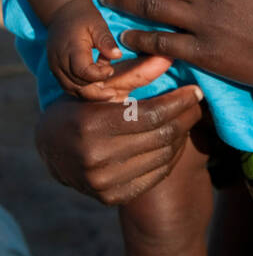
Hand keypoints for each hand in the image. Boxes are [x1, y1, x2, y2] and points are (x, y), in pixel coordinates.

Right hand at [35, 59, 203, 204]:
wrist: (52, 149)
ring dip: (181, 136)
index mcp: (91, 125)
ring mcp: (103, 183)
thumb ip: (135, 73)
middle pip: (161, 136)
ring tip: (186, 119)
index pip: (152, 114)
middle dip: (186, 117)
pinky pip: (156, 176)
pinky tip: (174, 140)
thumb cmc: (81, 109)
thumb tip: (169, 57)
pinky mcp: (112, 198)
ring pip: (163, 157)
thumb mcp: (103, 87)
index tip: (195, 91)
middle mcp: (96, 158)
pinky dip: (171, 157)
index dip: (179, 102)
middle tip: (196, 104)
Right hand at [46, 0, 123, 98]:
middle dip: (96, 90)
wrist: (62, 12)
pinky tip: (96, 87)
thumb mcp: (98, 24)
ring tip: (106, 93)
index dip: (99, 75)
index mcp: (70, 48)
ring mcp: (54, 66)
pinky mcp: (55, 69)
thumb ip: (106, 40)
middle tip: (113, 92)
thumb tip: (118, 56)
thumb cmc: (83, 16)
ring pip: (71, 89)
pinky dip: (81, 90)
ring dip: (89, 93)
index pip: (83, 71)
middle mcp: (59, 60)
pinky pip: (67, 86)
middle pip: (76, 84)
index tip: (111, 70)